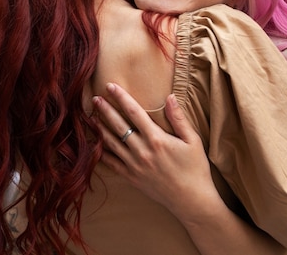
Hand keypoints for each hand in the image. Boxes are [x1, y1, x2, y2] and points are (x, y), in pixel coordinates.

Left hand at [93, 83, 217, 216]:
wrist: (191, 200)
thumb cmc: (195, 169)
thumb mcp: (192, 141)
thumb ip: (179, 118)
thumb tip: (170, 97)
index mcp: (156, 139)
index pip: (134, 112)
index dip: (121, 97)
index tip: (110, 86)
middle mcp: (142, 151)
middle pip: (118, 125)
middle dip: (105, 109)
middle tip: (95, 98)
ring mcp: (134, 165)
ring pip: (111, 143)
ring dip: (100, 128)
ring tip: (91, 116)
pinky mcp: (131, 177)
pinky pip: (111, 163)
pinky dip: (101, 152)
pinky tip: (95, 143)